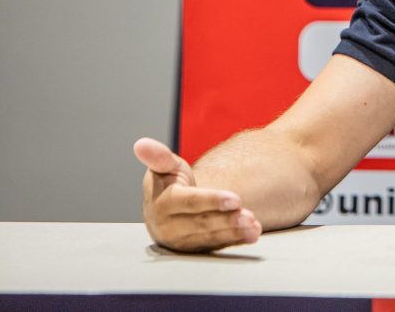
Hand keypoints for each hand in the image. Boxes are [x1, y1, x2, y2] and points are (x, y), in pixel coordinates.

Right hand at [134, 137, 260, 251]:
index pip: (189, 202)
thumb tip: (141, 144)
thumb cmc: (168, 182)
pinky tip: (252, 235)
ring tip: (253, 226)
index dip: (212, 200)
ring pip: (209, 238)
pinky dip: (235, 240)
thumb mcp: (164, 167)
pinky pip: (215, 246)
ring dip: (233, 233)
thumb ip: (158, 156)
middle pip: (201, 223)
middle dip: (227, 220)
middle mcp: (168, 226)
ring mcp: (181, 241)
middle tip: (249, 216)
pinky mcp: (193, 250)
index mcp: (162, 203)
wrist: (165, 208)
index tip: (235, 199)